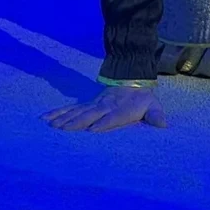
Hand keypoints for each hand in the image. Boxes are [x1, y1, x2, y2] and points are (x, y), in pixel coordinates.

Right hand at [43, 86, 167, 131]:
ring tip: (51, 128)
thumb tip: (164, 125)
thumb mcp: (153, 105)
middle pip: (90, 115)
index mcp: (121, 109)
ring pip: (77, 112)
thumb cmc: (142, 98)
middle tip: (63, 132)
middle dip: (77, 123)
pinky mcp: (87, 104)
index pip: (112, 117)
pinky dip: (57, 113)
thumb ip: (156, 115)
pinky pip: (70, 108)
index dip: (103, 123)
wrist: (132, 77)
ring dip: (64, 120)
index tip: (93, 131)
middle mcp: (104, 106)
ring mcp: (94, 105)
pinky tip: (45, 118)